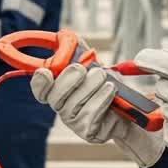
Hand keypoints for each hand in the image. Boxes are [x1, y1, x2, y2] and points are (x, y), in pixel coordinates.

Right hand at [29, 62, 164, 167]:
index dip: (39, 82)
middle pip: (54, 96)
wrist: (128, 110)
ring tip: (103, 77)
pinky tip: (109, 91)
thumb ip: (79, 52)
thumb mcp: (92, 66)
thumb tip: (67, 36)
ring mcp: (73, 122)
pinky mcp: (87, 131)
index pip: (39, 89)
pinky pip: (90, 113)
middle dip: (69, 78)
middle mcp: (61, 108)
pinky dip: (101, 98)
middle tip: (83, 69)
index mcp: (58, 91)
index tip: (46, 71)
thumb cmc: (105, 87)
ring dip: (91, 85)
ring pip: (74, 103)